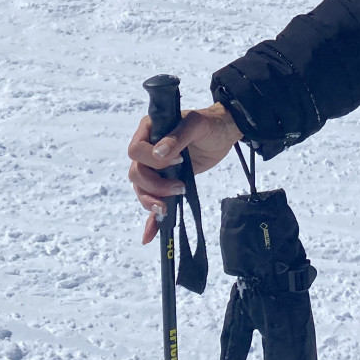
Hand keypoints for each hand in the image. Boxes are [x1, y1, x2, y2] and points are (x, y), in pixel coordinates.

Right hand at [127, 101, 243, 244]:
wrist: (224, 133)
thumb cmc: (210, 123)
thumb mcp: (196, 124)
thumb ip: (177, 137)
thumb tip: (158, 154)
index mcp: (149, 130)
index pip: (136, 151)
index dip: (152, 160)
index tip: (177, 161)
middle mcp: (148, 150)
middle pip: (136, 174)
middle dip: (153, 186)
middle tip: (178, 187)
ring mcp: (155, 168)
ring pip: (140, 189)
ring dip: (151, 201)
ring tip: (167, 208)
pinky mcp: (165, 182)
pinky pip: (153, 201)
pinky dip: (150, 219)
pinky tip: (149, 236)